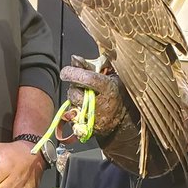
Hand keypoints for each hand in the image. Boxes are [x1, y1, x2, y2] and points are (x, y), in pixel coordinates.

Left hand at [59, 61, 142, 175]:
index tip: (66, 72)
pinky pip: (72, 117)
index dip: (74, 74)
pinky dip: (74, 110)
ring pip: (72, 104)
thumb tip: (74, 59)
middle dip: (74, 87)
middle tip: (81, 85)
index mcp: (109, 89)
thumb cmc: (115, 92)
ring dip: (74, 98)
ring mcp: (94, 119)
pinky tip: (83, 106)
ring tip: (85, 96)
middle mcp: (102, 105)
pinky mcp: (88, 129)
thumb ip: (90, 67)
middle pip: (75, 93)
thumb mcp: (109, 76)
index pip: (88, 79)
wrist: (121, 118)